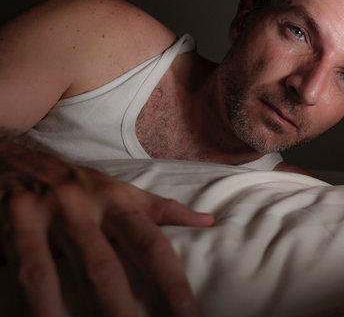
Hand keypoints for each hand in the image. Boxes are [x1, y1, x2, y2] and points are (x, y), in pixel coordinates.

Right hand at [1, 142, 213, 315]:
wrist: (17, 157)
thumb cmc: (79, 184)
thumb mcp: (121, 190)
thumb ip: (163, 210)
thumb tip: (209, 222)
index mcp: (116, 201)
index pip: (151, 246)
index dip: (172, 284)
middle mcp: (79, 208)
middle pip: (103, 267)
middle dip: (121, 310)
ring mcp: (38, 218)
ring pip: (48, 276)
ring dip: (60, 315)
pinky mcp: (6, 228)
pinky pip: (14, 273)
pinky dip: (24, 304)